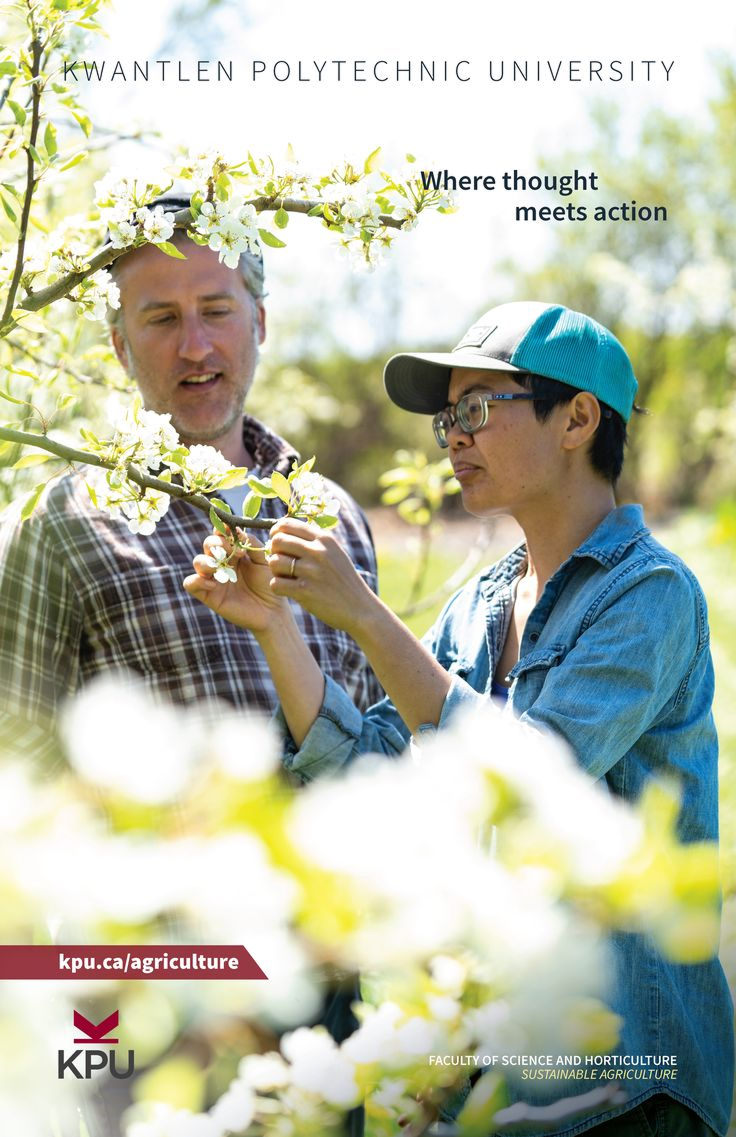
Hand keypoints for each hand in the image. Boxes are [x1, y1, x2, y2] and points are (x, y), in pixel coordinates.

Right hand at [183, 531, 289, 634]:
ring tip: (221, 568)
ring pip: (198, 561)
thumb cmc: (269, 584)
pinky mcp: (208, 595)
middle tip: (234, 552)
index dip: (222, 529)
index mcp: (234, 552)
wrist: (272, 611)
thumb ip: (251, 544)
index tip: (230, 530)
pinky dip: (197, 580)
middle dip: (218, 544)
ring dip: (208, 561)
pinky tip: (214, 584)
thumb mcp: (264, 560)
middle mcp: (222, 563)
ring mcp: (214, 579)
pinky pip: (190, 583)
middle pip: (208, 544)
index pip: (220, 535)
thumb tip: (236, 531)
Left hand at [266, 517, 375, 634]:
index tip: (278, 543)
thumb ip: (313, 542)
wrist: (360, 608)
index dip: (276, 533)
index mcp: (324, 539)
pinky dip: (278, 588)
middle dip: (274, 551)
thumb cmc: (343, 580)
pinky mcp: (305, 591)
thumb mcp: (334, 553)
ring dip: (275, 571)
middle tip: (281, 562)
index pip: (287, 524)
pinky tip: (288, 591)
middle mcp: (318, 552)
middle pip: (277, 541)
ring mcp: (311, 571)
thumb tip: (282, 531)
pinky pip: (276, 584)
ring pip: (274, 562)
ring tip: (285, 577)